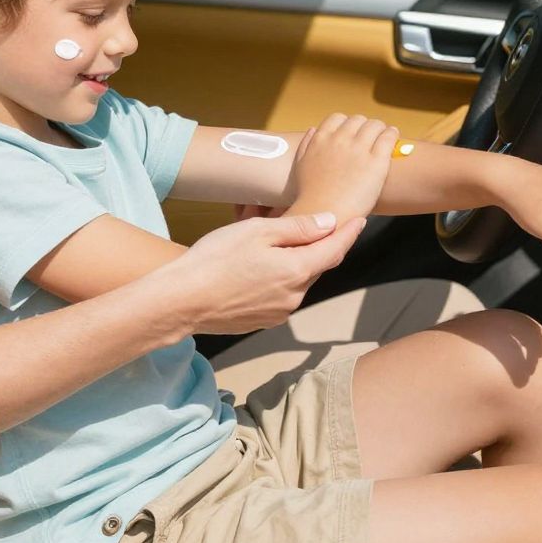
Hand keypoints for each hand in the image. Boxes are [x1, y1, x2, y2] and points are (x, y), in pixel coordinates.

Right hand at [170, 210, 365, 333]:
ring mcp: (278, 313)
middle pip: (314, 266)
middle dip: (314, 247)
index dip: (348, 233)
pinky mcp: (262, 322)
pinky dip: (276, 280)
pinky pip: (279, 296)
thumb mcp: (257, 232)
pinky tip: (253, 270)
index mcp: (296, 271)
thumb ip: (298, 228)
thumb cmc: (215, 260)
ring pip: (295, 281)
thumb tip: (329, 223)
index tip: (359, 220)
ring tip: (267, 247)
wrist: (181, 301)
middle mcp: (294, 296)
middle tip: (306, 226)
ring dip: (291, 264)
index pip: (334, 250)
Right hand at [287, 114, 398, 222]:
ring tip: (385, 135)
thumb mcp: (301, 166)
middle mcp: (340, 140)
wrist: (326, 215)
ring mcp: (359, 149)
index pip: (338, 118)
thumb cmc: (311, 196)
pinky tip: (394, 137)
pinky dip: (392, 134)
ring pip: (375, 125)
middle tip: (371, 136)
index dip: (347, 124)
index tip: (353, 133)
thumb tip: (313, 130)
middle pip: (358, 120)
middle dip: (365, 126)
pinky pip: (388, 137)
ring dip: (380, 128)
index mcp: (321, 140)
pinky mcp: (377, 161)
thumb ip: (306, 145)